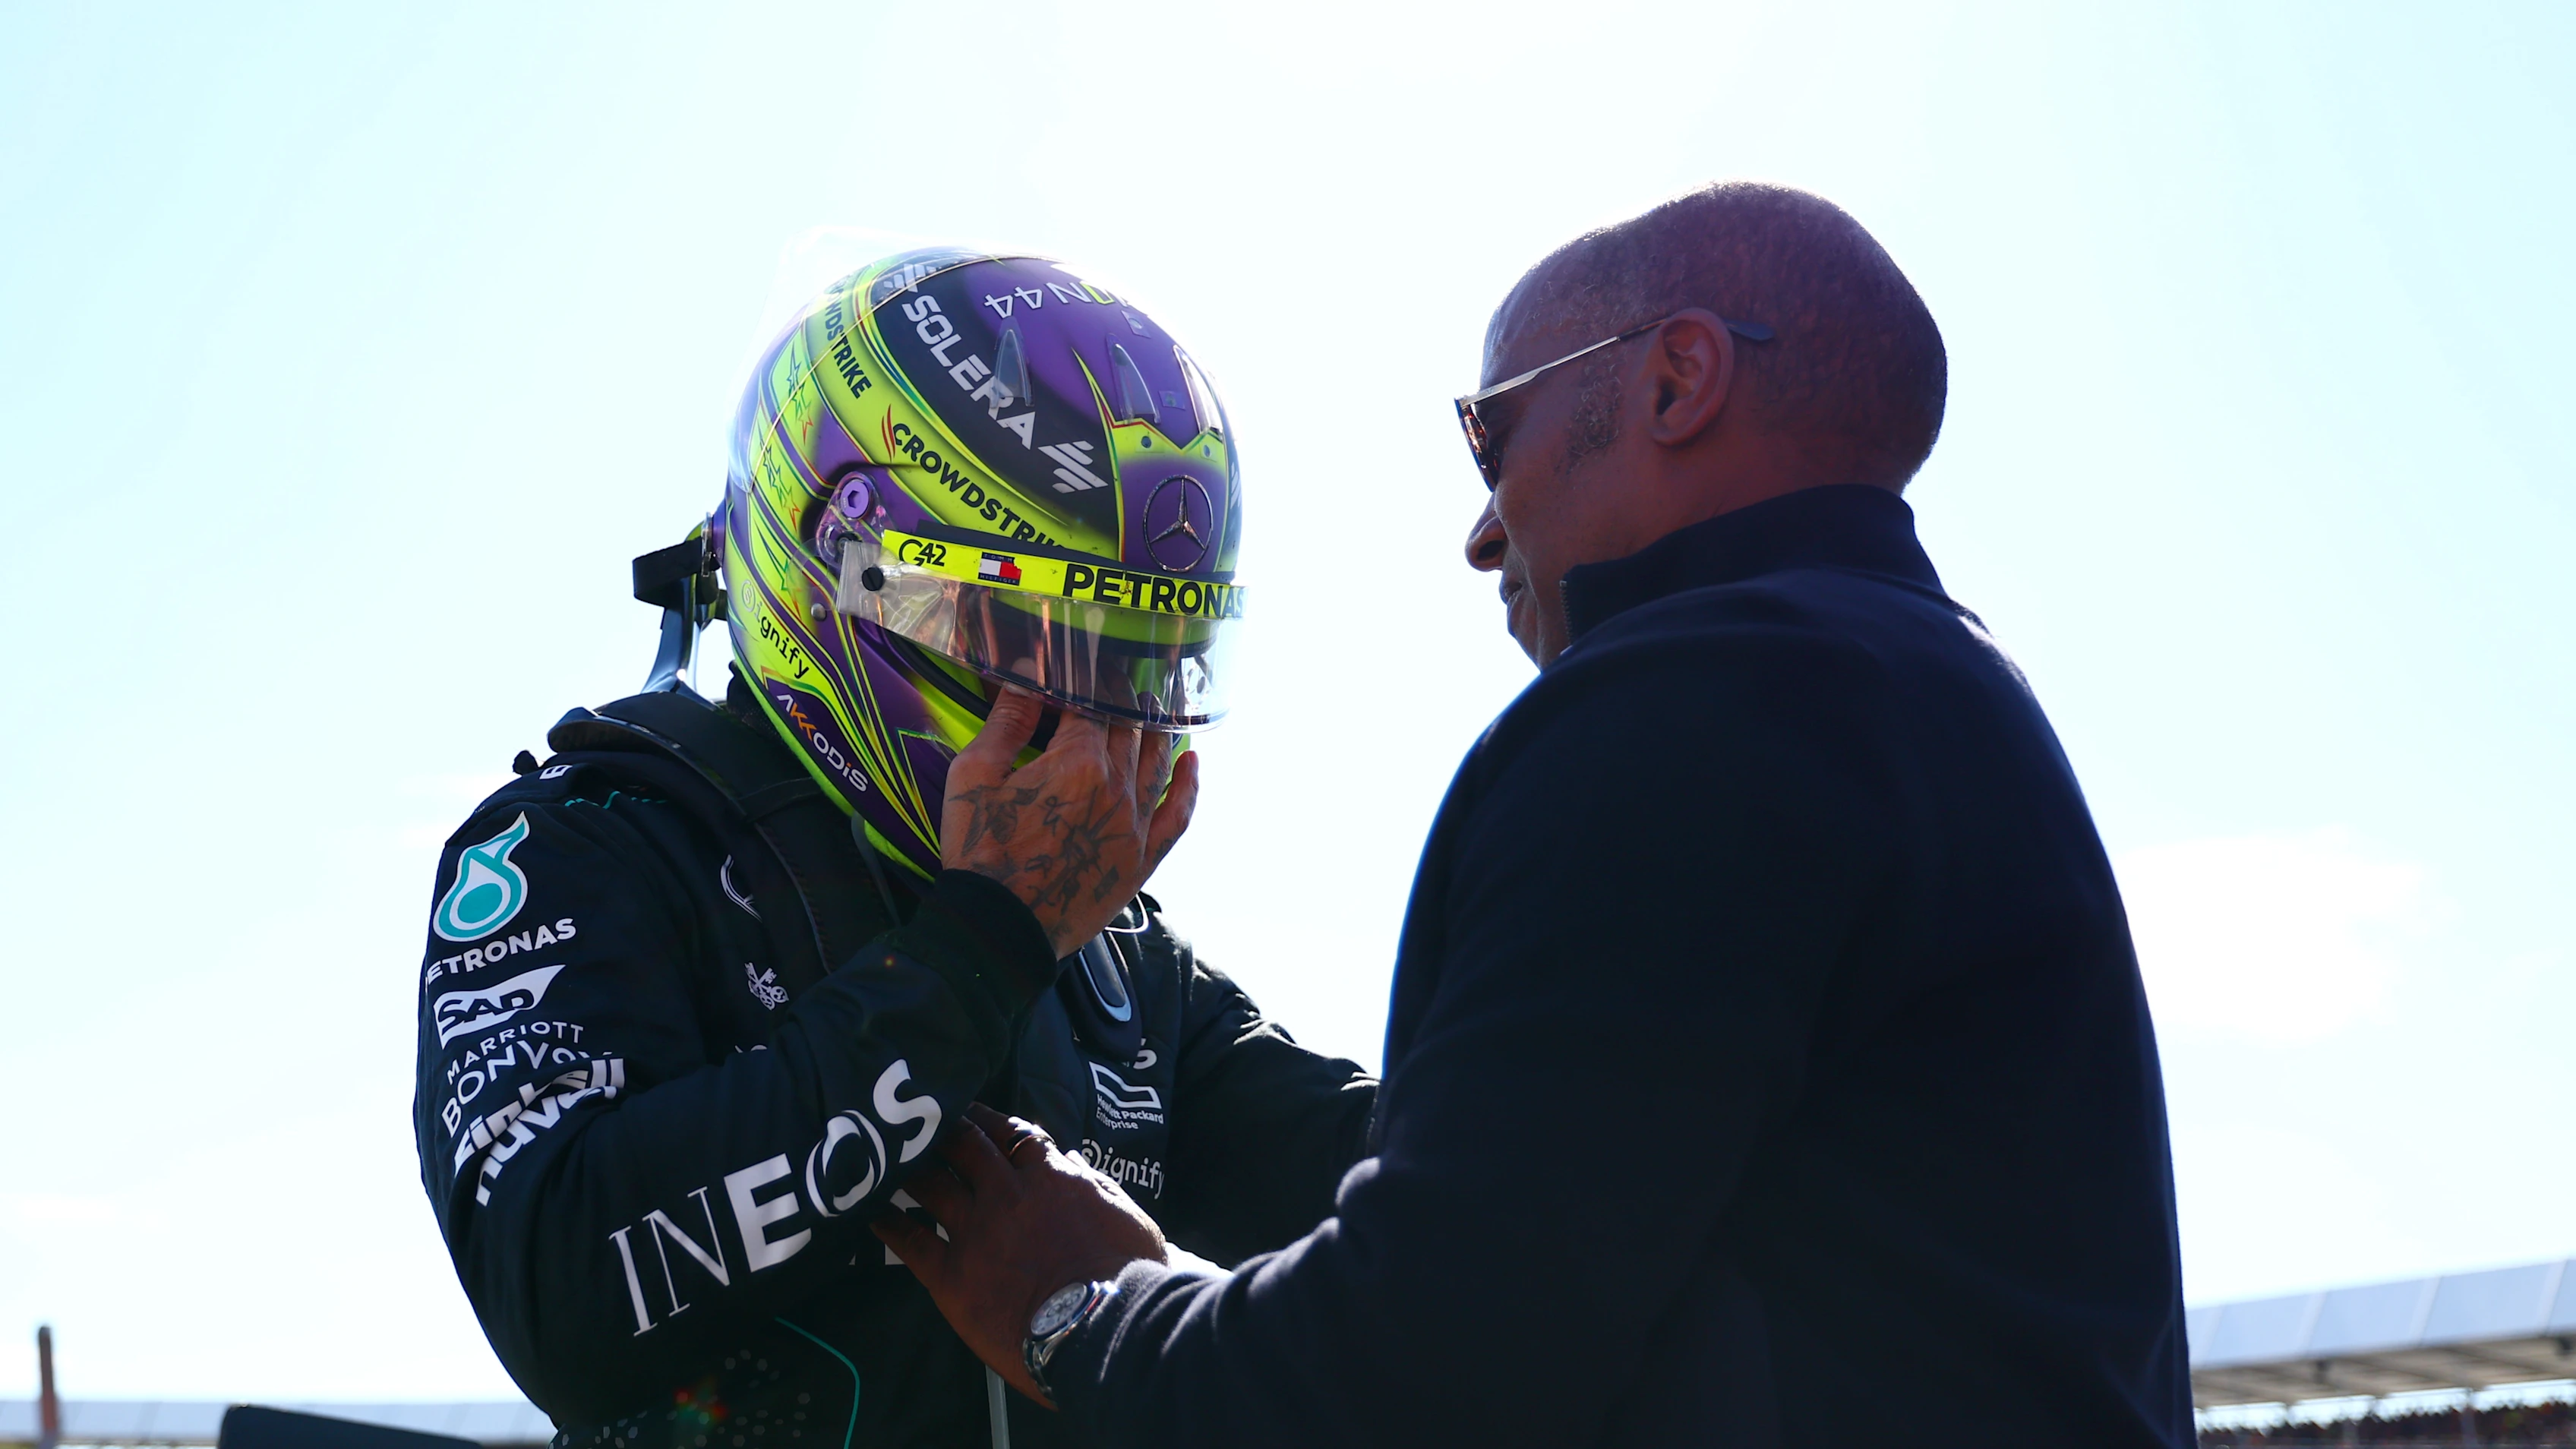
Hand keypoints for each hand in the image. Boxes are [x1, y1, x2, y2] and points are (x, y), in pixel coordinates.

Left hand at [875, 1104, 1167, 1404]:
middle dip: (942, 1131)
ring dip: (910, 1168)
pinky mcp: (951, 1273)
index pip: (1012, 1134)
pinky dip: (889, 1224)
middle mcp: (1005, 1193)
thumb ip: (1093, 1185)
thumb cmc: (1125, 1274)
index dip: (987, 1119)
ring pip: (932, 1185)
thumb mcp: (1124, 1214)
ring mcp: (975, 1230)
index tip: (968, 1110)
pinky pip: (910, 1241)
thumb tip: (1071, 1162)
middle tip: (920, 1122)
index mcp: (1051, 1177)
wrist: (1100, 1323)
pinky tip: (871, 1214)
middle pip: (965, 1147)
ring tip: (888, 1157)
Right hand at [940, 687, 1199, 956]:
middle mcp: (1117, 787)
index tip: (1082, 668)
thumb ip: (1007, 722)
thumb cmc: (980, 852)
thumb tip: (1025, 675)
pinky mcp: (1142, 858)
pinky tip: (1192, 764)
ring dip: (1156, 730)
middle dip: (1121, 701)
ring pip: (1158, 762)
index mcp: (1077, 762)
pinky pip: (1179, 815)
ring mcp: (1135, 824)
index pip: (1093, 705)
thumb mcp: (975, 777)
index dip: (1088, 682)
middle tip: (1114, 683)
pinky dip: (1189, 786)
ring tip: (1152, 708)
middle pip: (1129, 729)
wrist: (1000, 928)